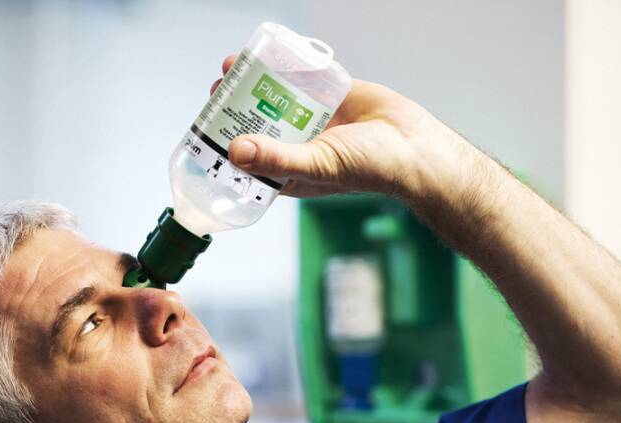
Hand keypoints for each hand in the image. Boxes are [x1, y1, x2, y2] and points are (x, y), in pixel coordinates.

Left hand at [210, 54, 484, 201]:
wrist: (414, 145)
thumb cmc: (370, 168)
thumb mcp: (316, 165)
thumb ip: (276, 159)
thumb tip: (235, 151)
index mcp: (288, 171)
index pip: (247, 156)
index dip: (225, 141)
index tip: (207, 124)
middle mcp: (296, 144)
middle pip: (255, 122)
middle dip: (234, 106)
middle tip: (217, 90)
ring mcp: (311, 118)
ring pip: (274, 97)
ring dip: (253, 82)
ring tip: (232, 67)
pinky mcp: (328, 94)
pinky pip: (300, 77)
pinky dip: (283, 66)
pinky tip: (263, 55)